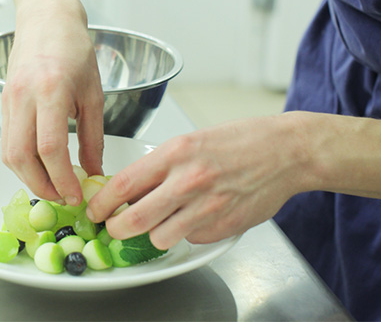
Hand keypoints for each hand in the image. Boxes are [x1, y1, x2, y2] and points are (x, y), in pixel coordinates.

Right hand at [1, 17, 104, 205]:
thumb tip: (94, 173)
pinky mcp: (3, 103)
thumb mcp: (94, 93)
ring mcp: (8, 100)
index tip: (77, 195)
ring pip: (9, 154)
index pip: (49, 148)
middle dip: (42, 186)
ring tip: (54, 187)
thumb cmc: (74, 50)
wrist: (45, 19)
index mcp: (51, 90)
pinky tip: (41, 167)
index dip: (62, 179)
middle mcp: (23, 96)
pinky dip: (22, 162)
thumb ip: (93, 137)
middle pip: (21, 157)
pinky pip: (7, 142)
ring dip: (29, 178)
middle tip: (63, 198)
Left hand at [86, 114, 313, 248]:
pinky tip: (198, 216)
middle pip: (135, 219)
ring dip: (155, 233)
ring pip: (160, 237)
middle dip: (117, 229)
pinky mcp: (224, 225)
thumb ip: (161, 165)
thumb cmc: (239, 141)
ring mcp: (207, 206)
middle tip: (114, 228)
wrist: (285, 151)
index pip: (124, 184)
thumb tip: (130, 188)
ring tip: (163, 220)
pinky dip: (187, 233)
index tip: (94, 210)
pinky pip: (191, 239)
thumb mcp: (191, 141)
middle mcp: (188, 180)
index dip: (103, 202)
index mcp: (176, 153)